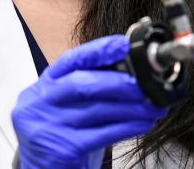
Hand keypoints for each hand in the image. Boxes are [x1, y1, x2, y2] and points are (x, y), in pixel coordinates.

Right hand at [11, 35, 167, 168]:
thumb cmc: (62, 140)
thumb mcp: (69, 109)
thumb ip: (90, 90)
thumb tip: (132, 73)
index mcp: (42, 88)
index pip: (70, 60)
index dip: (98, 50)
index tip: (124, 45)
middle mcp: (39, 104)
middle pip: (82, 83)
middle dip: (119, 82)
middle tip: (146, 84)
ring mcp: (46, 127)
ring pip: (97, 110)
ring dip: (133, 107)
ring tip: (154, 106)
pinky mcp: (61, 149)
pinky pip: (103, 134)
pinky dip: (128, 127)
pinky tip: (143, 123)